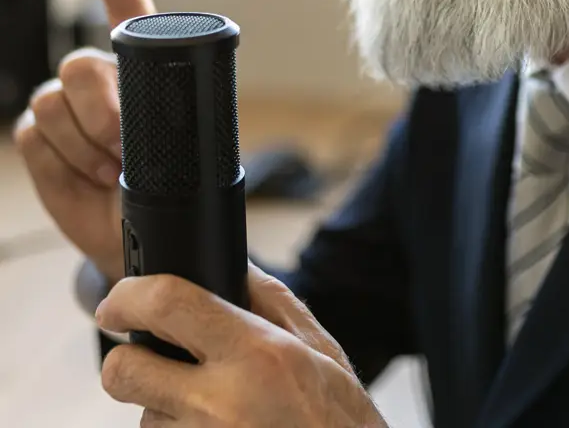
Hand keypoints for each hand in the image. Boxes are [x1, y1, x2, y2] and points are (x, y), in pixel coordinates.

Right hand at [13, 0, 155, 282]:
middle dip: (104, 111)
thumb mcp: (184, 150)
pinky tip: (91, 177)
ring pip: (55, 102)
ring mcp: (66, 107)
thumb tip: (124, 111)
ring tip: (115, 172)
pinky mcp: (41, 137)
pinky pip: (36, 135)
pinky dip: (66, 163)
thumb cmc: (173, 186)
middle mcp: (101, 79)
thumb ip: (162, 117)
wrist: (145, 237)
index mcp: (145, 69)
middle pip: (82, 65)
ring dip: (88, 145)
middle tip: (126, 149)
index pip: (126, 9)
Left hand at [96, 263, 388, 427]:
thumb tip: (233, 264)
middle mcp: (220, 405)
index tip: (120, 301)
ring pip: (142, 417)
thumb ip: (271, 299)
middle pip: (123, 371)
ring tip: (215, 408)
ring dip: (165, 406)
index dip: (129, 295)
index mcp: (257, 355)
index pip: (166, 306)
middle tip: (156, 356)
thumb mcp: (320, 348)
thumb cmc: (339, 419)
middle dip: (129, 359)